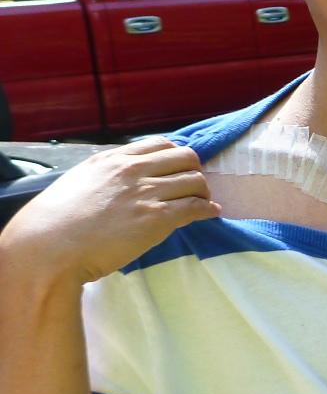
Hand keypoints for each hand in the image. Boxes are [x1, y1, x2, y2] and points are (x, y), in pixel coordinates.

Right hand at [0, 137, 218, 285]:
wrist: (49, 249)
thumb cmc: (54, 223)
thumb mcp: (78, 183)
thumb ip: (103, 176)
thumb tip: (116, 181)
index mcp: (112, 160)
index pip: (159, 144)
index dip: (175, 156)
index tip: (178, 168)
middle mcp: (133, 171)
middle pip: (186, 157)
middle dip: (194, 171)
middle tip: (193, 187)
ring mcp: (147, 193)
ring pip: (195, 181)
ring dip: (203, 192)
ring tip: (201, 203)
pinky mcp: (158, 218)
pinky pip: (196, 207)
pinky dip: (208, 210)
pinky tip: (210, 213)